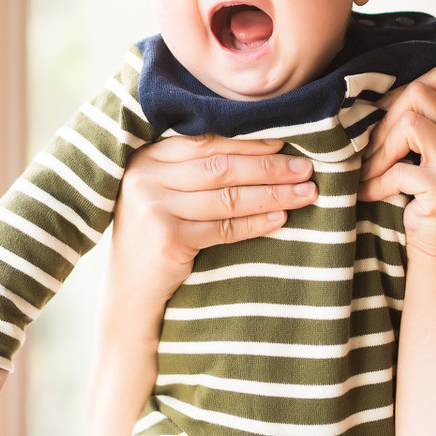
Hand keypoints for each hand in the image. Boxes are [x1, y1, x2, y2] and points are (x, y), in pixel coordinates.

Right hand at [110, 134, 316, 301]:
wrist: (129, 293)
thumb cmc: (156, 238)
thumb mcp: (166, 195)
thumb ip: (195, 172)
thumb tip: (265, 151)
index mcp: (146, 158)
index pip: (207, 143)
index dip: (249, 144)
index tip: (285, 145)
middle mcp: (145, 178)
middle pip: (221, 167)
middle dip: (269, 167)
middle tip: (305, 169)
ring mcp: (154, 208)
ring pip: (227, 197)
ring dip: (273, 194)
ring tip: (305, 193)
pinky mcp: (167, 238)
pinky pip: (225, 228)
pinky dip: (257, 223)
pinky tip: (281, 218)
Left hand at [359, 67, 435, 262]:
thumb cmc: (420, 200)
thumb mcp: (421, 156)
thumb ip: (412, 125)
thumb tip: (369, 96)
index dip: (400, 92)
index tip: (384, 122)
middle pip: (419, 94)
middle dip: (385, 121)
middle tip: (372, 151)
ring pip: (410, 124)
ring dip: (380, 150)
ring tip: (370, 172)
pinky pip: (400, 170)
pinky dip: (376, 184)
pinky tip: (369, 194)